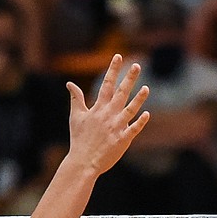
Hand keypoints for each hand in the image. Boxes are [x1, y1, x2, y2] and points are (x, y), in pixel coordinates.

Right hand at [66, 54, 150, 175]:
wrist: (83, 161)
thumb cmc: (79, 139)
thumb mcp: (75, 116)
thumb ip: (76, 99)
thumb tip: (70, 84)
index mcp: (98, 108)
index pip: (106, 84)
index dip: (112, 70)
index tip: (118, 56)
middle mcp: (108, 115)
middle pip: (120, 93)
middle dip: (129, 78)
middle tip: (137, 65)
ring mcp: (116, 127)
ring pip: (130, 110)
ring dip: (139, 98)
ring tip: (146, 87)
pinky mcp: (122, 140)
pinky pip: (133, 130)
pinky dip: (140, 122)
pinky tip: (147, 114)